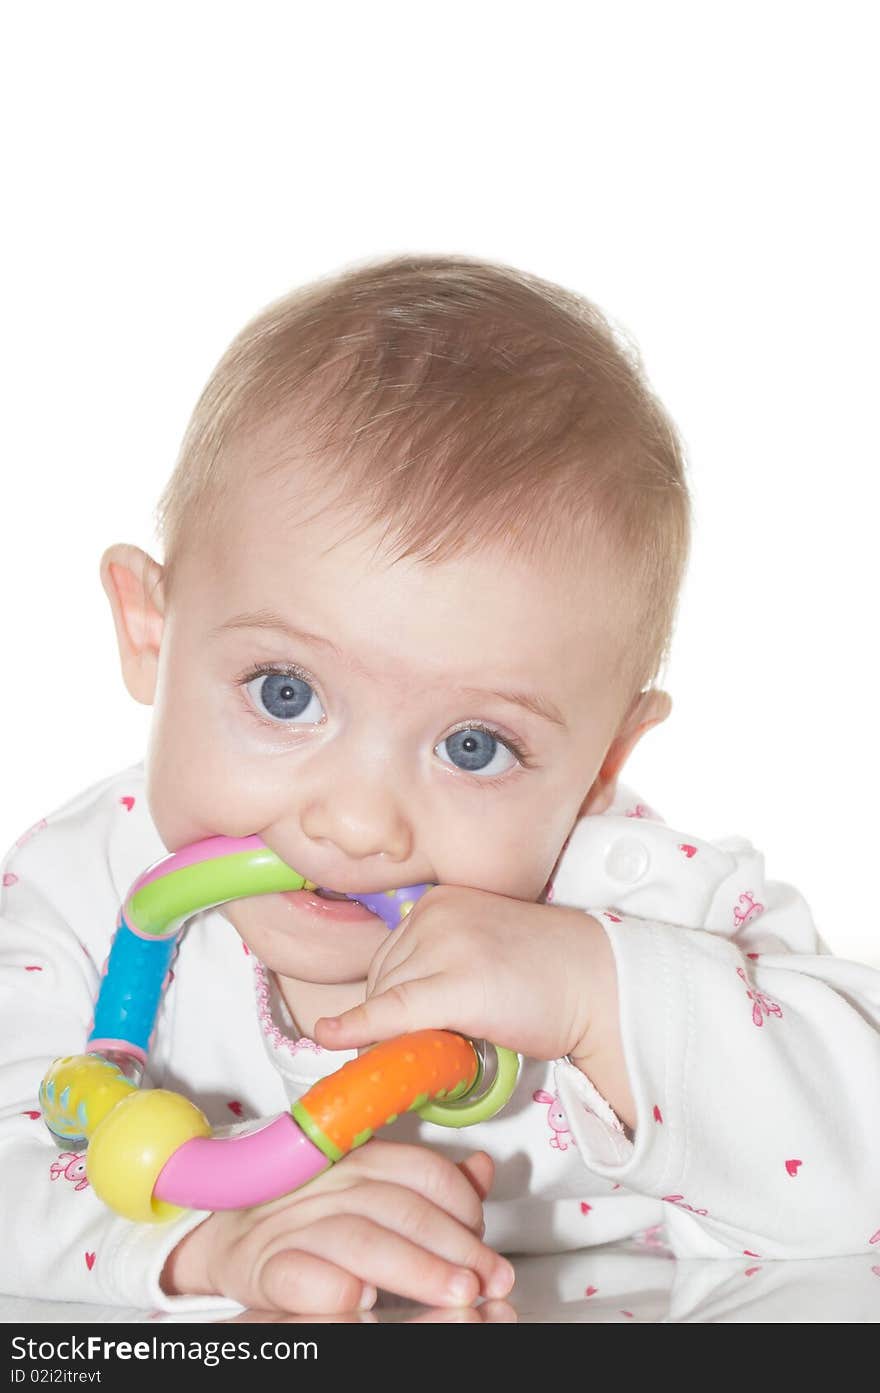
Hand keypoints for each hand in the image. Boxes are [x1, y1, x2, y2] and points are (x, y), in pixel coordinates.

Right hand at [161, 1140, 513, 1314]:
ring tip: (454, 1293)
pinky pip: (297, 1274)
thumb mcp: (370, 1189)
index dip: (461, 1205)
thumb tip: (482, 1169)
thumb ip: (428, 1185)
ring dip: (414, 1268)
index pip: (419, 1170)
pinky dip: (333, 1288)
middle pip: (398, 1207)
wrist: (228, 1236)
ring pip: (359, 1239)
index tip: (484, 1240)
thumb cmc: (311, 1214)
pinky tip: (365, 1301)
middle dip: (451, 1247)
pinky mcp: (261, 1265)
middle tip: (484, 1279)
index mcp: (357, 1157)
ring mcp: (292, 1223)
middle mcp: (327, 1183)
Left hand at [313, 886, 612, 1062]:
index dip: (392, 1003)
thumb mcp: (480, 951)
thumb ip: (434, 966)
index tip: (404, 1027)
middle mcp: (434, 914)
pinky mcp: (458, 984)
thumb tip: (378, 1016)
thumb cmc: (548, 974)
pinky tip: (332, 1038)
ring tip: (470, 1035)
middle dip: (402, 1019)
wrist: (602, 983)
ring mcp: (445, 945)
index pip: (386, 960)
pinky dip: (360, 1028)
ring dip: (411, 1034)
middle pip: (381, 981)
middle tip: (459, 1033)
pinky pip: (393, 1013)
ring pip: (387, 1003)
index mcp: (438, 902)